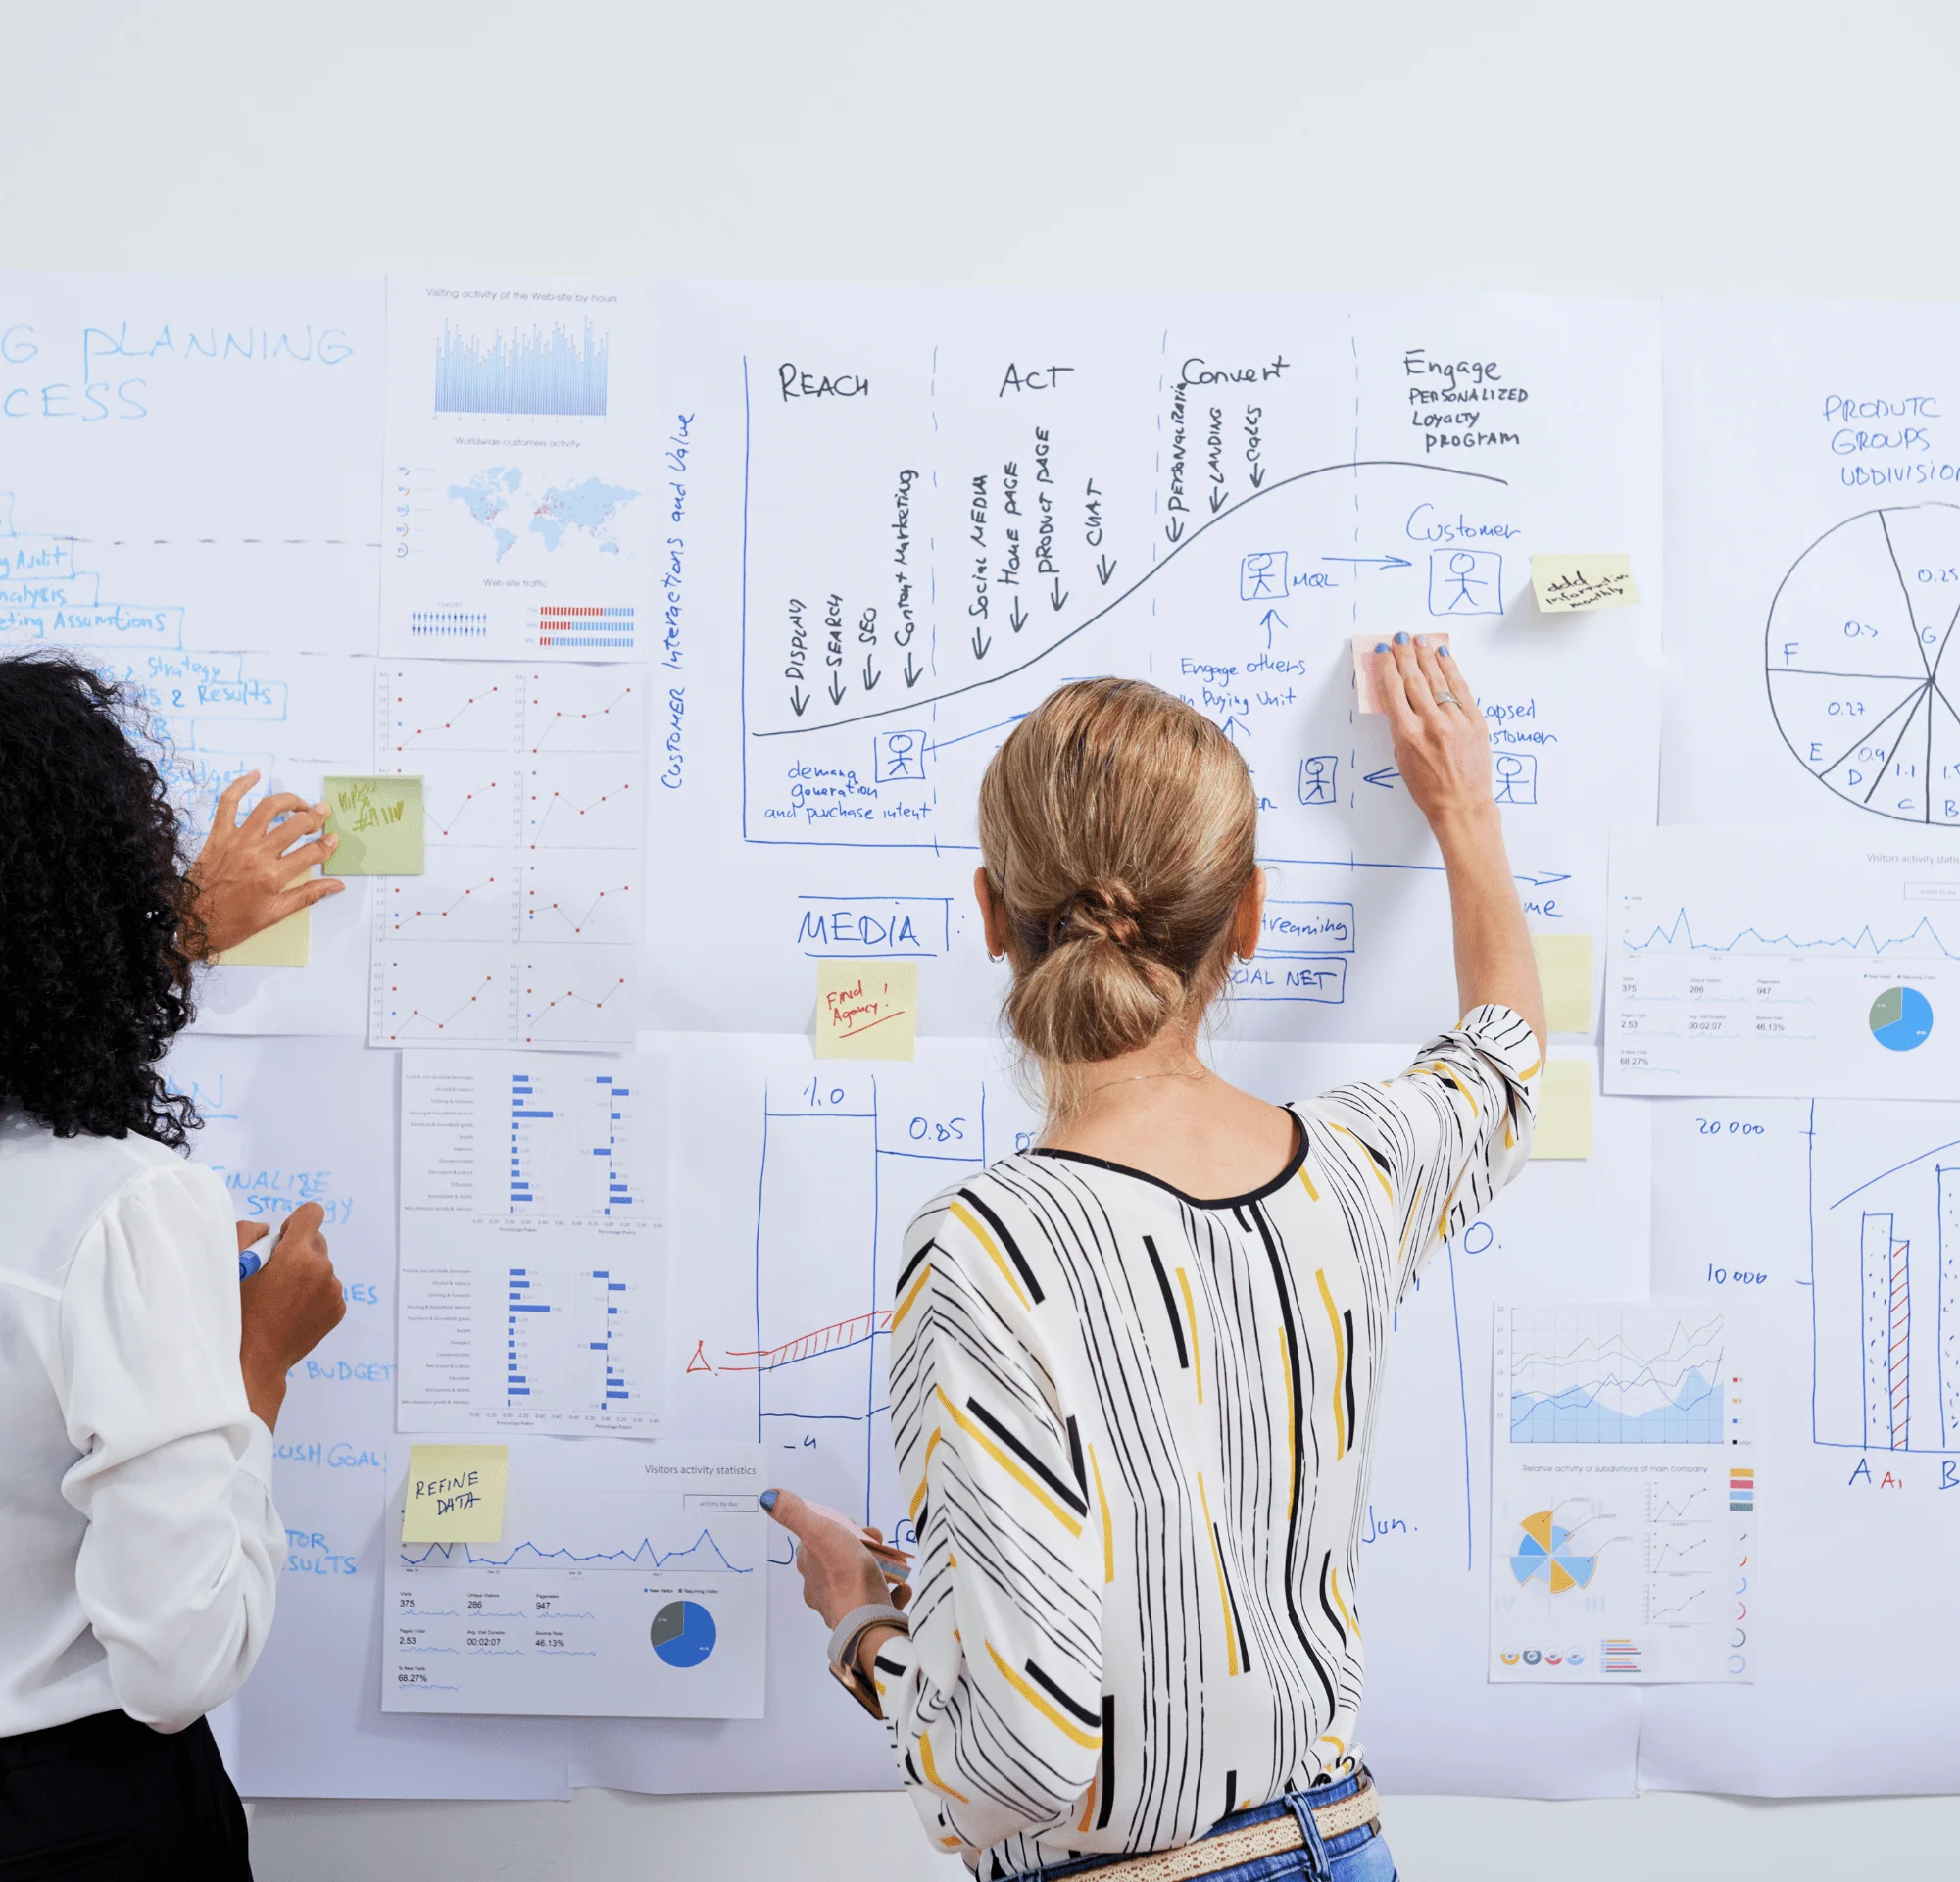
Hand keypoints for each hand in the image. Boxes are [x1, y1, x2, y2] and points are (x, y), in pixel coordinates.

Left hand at [187, 772, 344, 957]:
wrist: (193, 923)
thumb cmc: (233, 923)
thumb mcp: (274, 915)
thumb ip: (307, 895)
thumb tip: (336, 885)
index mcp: (273, 877)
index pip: (311, 853)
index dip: (327, 845)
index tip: (333, 840)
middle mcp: (257, 854)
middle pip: (295, 826)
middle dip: (315, 817)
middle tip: (323, 813)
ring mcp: (236, 842)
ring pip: (268, 809)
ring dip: (289, 801)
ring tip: (300, 803)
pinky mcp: (218, 836)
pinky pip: (228, 803)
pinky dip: (241, 785)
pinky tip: (255, 776)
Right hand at [237, 1203, 345, 1431]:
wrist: (253, 1360)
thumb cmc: (237, 1313)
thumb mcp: (231, 1265)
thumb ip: (249, 1232)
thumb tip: (271, 1228)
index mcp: (297, 1255)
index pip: (312, 1214)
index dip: (294, 1223)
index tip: (281, 1240)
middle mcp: (323, 1270)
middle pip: (316, 1242)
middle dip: (297, 1251)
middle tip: (273, 1275)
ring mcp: (333, 1292)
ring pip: (322, 1268)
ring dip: (306, 1274)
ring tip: (279, 1299)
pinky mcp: (338, 1310)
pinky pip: (327, 1290)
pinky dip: (313, 1295)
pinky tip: (291, 1312)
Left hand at [763, 1488, 910, 1627]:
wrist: (866, 1622)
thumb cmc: (844, 1574)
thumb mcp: (819, 1533)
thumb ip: (795, 1514)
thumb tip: (768, 1497)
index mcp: (810, 1568)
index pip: (817, 1540)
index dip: (837, 1528)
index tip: (856, 1525)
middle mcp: (821, 1589)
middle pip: (840, 1558)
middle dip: (861, 1546)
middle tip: (879, 1542)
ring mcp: (842, 1606)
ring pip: (858, 1580)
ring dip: (877, 1568)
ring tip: (893, 1563)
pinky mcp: (864, 1621)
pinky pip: (877, 1602)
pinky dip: (890, 1592)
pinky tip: (901, 1588)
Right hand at [1372, 634, 1496, 837]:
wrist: (1462, 805)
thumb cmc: (1427, 788)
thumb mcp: (1402, 758)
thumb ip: (1400, 726)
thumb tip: (1398, 698)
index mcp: (1407, 735)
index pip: (1393, 691)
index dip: (1387, 667)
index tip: (1383, 652)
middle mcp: (1431, 724)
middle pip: (1414, 680)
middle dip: (1405, 655)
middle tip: (1399, 637)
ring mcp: (1456, 721)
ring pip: (1438, 680)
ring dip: (1426, 656)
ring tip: (1419, 639)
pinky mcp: (1476, 721)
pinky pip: (1461, 688)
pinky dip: (1451, 669)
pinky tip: (1443, 655)